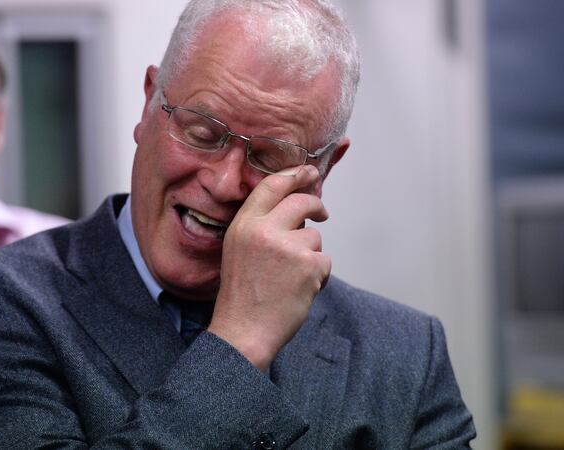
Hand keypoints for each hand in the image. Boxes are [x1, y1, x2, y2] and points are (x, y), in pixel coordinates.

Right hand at [208, 165, 330, 369]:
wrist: (244, 330)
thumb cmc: (243, 294)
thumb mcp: (238, 249)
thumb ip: (261, 225)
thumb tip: (296, 205)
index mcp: (243, 224)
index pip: (272, 185)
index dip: (295, 174)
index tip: (308, 172)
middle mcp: (264, 230)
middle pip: (302, 202)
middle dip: (316, 205)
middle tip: (322, 213)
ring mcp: (288, 247)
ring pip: (315, 237)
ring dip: (311, 255)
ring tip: (290, 277)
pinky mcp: (308, 265)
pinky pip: (324, 260)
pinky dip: (318, 275)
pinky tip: (299, 289)